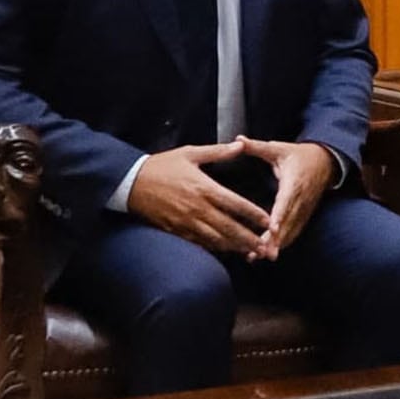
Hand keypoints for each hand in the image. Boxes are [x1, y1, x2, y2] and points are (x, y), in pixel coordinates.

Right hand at [128, 142, 269, 254]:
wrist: (130, 182)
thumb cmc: (162, 165)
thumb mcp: (190, 153)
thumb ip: (218, 152)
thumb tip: (241, 145)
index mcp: (205, 188)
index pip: (236, 204)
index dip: (254, 215)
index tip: (269, 222)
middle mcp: (198, 208)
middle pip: (229, 227)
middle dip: (249, 239)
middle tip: (267, 248)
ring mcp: (187, 222)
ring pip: (216, 239)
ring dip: (235, 247)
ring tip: (252, 253)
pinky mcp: (177, 230)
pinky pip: (200, 242)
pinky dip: (215, 248)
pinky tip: (226, 251)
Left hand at [238, 138, 334, 260]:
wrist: (326, 161)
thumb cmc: (298, 155)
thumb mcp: (278, 148)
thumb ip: (257, 147)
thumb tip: (237, 140)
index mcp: (294, 181)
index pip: (286, 201)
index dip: (279, 216)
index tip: (272, 229)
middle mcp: (300, 199)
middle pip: (288, 222)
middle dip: (275, 239)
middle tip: (260, 253)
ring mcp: (304, 209)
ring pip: (291, 230)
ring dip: (276, 245)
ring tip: (258, 257)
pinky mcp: (305, 215)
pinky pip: (294, 232)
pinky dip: (282, 243)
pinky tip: (267, 253)